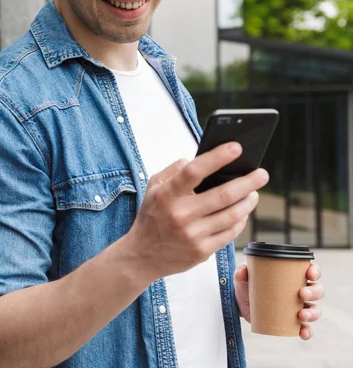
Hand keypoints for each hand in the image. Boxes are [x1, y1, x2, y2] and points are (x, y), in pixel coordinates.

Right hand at [128, 142, 268, 279]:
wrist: (142, 256)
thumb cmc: (151, 217)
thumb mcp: (153, 188)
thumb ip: (174, 170)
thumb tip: (200, 159)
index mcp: (167, 195)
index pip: (194, 171)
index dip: (217, 157)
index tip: (236, 147)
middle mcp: (180, 215)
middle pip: (224, 195)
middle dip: (248, 182)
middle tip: (262, 174)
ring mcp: (192, 235)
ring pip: (232, 215)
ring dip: (248, 201)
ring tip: (254, 192)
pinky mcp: (202, 251)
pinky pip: (230, 233)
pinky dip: (240, 220)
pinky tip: (242, 212)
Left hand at [234, 263, 323, 339]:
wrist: (239, 303)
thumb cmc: (246, 284)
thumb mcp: (243, 277)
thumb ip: (241, 272)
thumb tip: (242, 271)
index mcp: (291, 275)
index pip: (310, 271)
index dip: (315, 272)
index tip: (310, 274)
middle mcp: (299, 290)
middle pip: (317, 290)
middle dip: (314, 292)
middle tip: (302, 294)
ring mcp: (297, 307)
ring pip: (315, 309)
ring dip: (313, 313)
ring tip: (301, 315)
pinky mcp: (292, 322)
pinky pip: (306, 328)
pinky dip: (307, 331)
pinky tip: (302, 332)